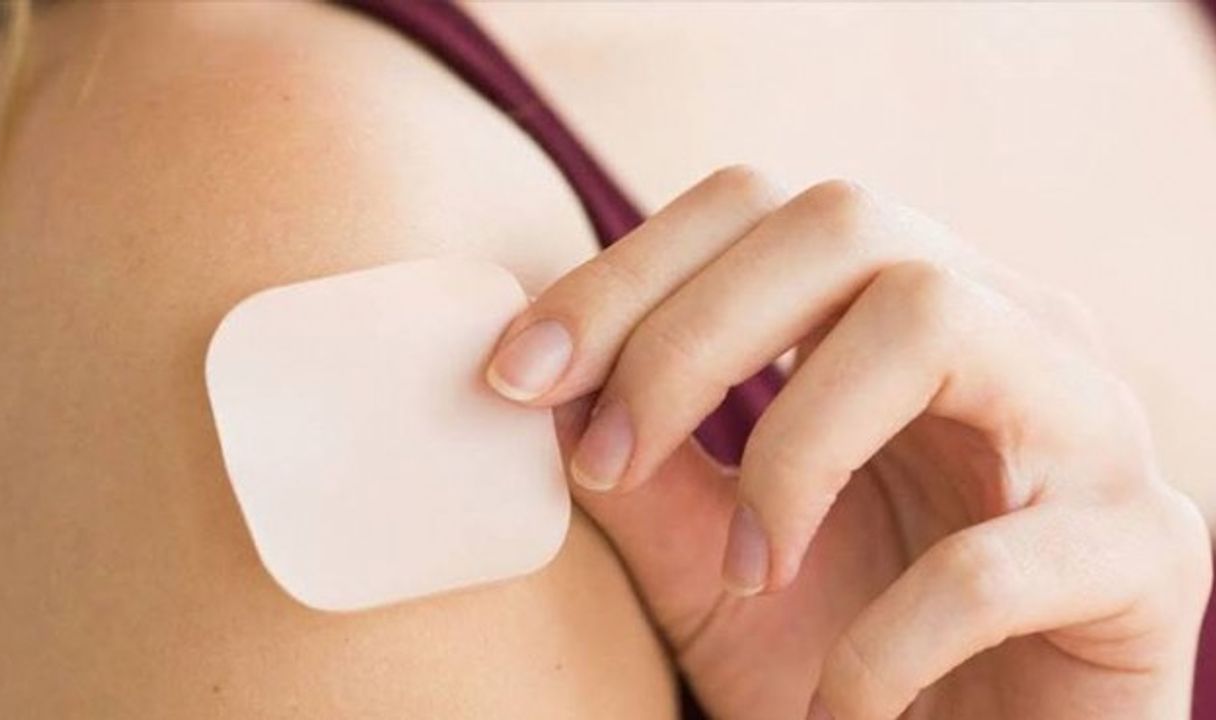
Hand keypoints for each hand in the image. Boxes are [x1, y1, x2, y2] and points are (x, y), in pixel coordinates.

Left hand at [484, 168, 1211, 719]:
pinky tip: (841, 700)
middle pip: (846, 223)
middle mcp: (1004, 328)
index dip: (627, 272)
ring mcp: (1088, 425)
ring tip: (748, 570)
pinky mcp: (1144, 550)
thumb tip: (537, 387)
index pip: (760, 210)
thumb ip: (640, 467)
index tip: (516, 375)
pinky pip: (1001, 555)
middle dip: (690, 333)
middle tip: (609, 461)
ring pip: (935, 321)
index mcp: (895, 311)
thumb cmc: (847, 647)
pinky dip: (886, 634)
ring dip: (794, 448)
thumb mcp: (712, 554)